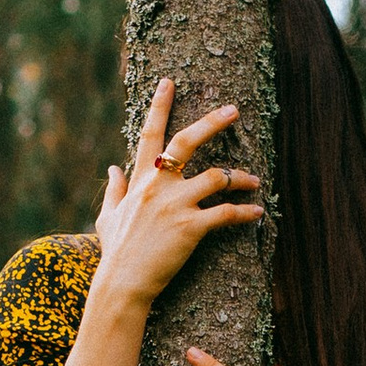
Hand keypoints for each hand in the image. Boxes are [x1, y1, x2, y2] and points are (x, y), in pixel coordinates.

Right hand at [92, 77, 262, 315]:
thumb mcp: (108, 216)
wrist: (122, 283)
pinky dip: (246, 212)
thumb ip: (114, 189)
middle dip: (213, 122)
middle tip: (234, 109)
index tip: (169, 82)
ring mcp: (175, 204)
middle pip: (188, 141)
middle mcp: (158, 185)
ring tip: (255, 181)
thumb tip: (112, 167)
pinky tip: (258, 213)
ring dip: (241, 177)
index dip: (160, 105)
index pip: (150, 134)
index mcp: (141, 179)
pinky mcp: (190, 227)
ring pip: (218, 177)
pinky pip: (226, 213)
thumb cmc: (116, 252)